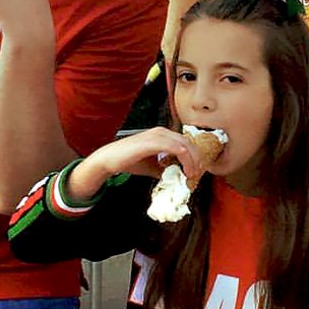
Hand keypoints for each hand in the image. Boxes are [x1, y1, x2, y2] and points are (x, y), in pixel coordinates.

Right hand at [66, 127, 203, 201]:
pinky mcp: (155, 141)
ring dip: (193, 161)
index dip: (194, 156)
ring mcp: (158, 135)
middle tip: (198, 174)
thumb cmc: (129, 161)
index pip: (185, 142)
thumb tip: (179, 177)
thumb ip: (165, 168)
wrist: (110, 160)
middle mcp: (162, 131)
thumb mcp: (152, 166)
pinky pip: (178, 149)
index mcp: (162, 134)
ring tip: (192, 175)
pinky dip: (186, 161)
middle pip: (189, 142)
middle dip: (197, 159)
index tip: (196, 171)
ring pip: (186, 145)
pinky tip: (185, 172)